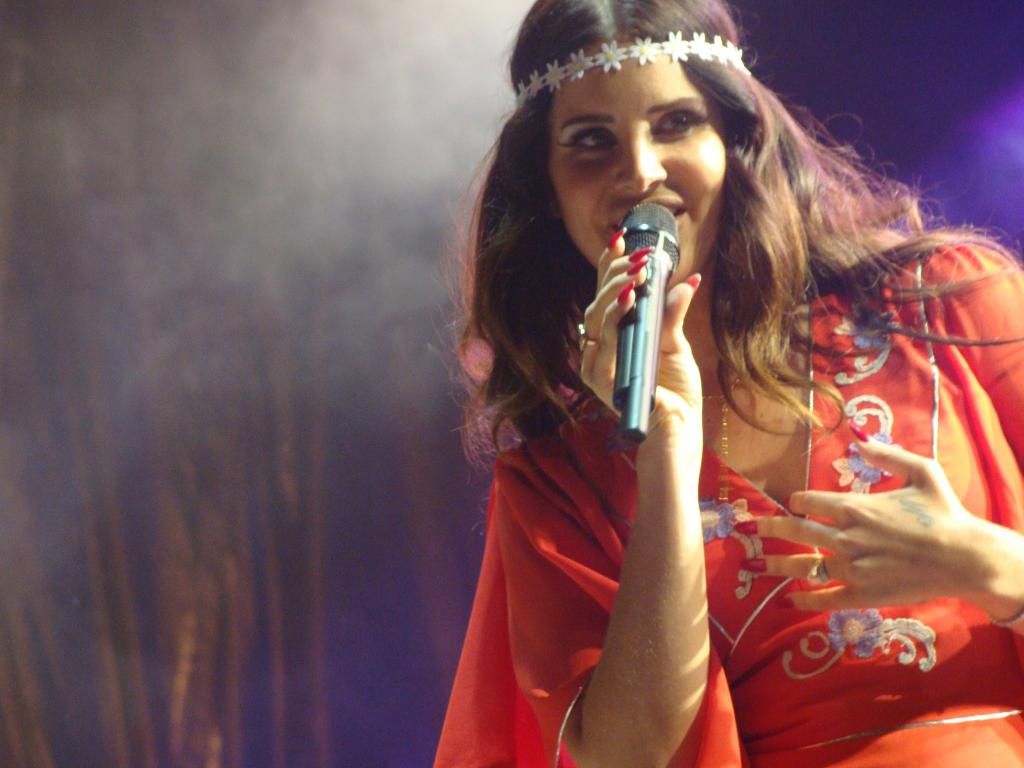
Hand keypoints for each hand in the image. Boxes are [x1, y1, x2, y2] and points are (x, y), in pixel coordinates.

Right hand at [578, 230, 702, 431]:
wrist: (679, 429)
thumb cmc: (674, 391)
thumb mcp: (676, 344)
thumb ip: (672, 313)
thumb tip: (688, 280)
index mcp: (615, 337)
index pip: (605, 295)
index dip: (607, 267)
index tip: (619, 239)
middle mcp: (601, 349)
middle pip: (595, 303)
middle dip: (614, 276)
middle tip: (640, 259)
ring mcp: (598, 366)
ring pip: (595, 321)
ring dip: (615, 293)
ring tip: (638, 275)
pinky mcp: (602, 382)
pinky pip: (603, 346)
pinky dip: (615, 320)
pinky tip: (631, 302)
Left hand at [751, 435, 999, 610]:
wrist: (965, 559)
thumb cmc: (945, 513)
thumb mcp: (922, 472)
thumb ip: (887, 454)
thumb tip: (858, 440)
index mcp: (855, 507)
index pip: (808, 500)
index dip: (796, 500)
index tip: (791, 502)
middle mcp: (846, 537)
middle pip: (796, 531)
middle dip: (770, 528)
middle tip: (752, 527)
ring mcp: (851, 568)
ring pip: (803, 565)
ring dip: (776, 565)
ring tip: (756, 564)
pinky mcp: (861, 594)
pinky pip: (824, 597)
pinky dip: (804, 600)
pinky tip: (789, 600)